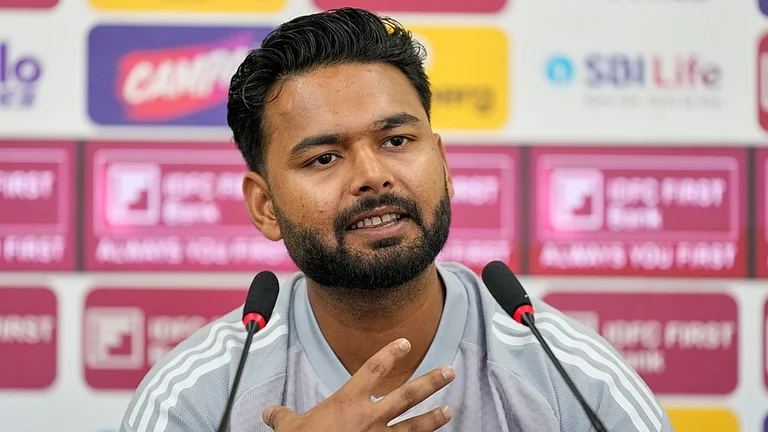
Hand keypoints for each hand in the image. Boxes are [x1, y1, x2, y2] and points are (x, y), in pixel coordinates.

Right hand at [262, 338, 454, 430]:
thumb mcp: (290, 430)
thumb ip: (283, 417)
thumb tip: (270, 412)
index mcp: (347, 402)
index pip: (373, 369)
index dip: (390, 354)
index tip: (405, 343)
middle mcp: (369, 418)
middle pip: (406, 395)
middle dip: (429, 383)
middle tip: (449, 371)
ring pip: (413, 427)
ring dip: (432, 419)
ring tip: (448, 411)